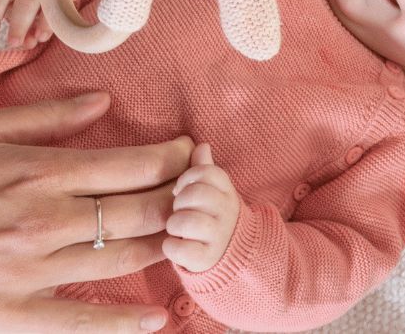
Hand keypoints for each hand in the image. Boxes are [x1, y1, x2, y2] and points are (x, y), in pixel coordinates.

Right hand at [0, 93, 193, 332]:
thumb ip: (45, 116)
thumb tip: (102, 101)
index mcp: (39, 170)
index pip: (131, 165)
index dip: (173, 160)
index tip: (192, 154)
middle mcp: (45, 219)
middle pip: (137, 210)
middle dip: (179, 199)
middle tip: (205, 192)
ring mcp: (31, 269)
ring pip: (120, 258)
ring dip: (162, 246)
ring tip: (191, 236)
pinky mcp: (10, 311)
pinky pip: (78, 323)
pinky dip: (122, 322)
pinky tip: (158, 320)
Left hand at [163, 143, 240, 272]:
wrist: (233, 256)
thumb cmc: (213, 217)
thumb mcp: (215, 191)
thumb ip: (205, 169)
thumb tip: (201, 145)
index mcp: (227, 191)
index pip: (206, 171)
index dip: (188, 178)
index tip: (182, 189)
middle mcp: (227, 212)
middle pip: (195, 193)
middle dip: (179, 202)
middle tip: (181, 211)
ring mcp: (218, 237)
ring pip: (184, 221)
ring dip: (174, 225)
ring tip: (179, 230)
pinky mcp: (206, 260)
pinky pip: (177, 248)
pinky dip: (171, 248)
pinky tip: (177, 246)